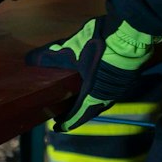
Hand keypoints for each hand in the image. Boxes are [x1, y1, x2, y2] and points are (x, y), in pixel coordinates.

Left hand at [25, 16, 159, 130]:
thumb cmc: (101, 45)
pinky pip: (110, 92)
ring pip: (101, 102)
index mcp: (93, 95)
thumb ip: (51, 55)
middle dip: (77, 114)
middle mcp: (107, 97)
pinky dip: (99, 93)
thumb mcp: (72, 48)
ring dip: (89, 104)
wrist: (132, 35)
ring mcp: (119, 89)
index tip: (57, 126)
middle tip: (65, 113)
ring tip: (79, 100)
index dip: (66, 122)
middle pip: (90, 111)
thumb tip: (29, 60)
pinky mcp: (127, 78)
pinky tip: (96, 85)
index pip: (77, 116)